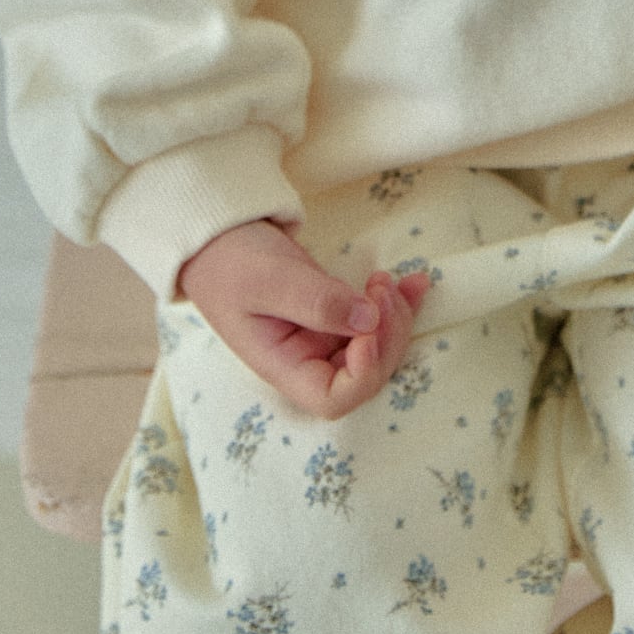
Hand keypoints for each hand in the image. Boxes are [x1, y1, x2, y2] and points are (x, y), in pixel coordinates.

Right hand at [177, 218, 428, 419]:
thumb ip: (318, 301)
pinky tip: (414, 281)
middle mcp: (306, 360)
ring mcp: (322, 338)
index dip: (362, 372)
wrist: (219, 235)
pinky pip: (374, 319)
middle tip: (381, 288)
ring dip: (395, 317)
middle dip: (386, 336)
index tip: (368, 326)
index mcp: (282, 365)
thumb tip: (369, 320)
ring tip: (388, 280)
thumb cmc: (232, 260)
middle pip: (364, 374)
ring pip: (376, 347)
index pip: (332, 399)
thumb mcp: (270, 278)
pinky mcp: (334, 314)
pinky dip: (398, 302)